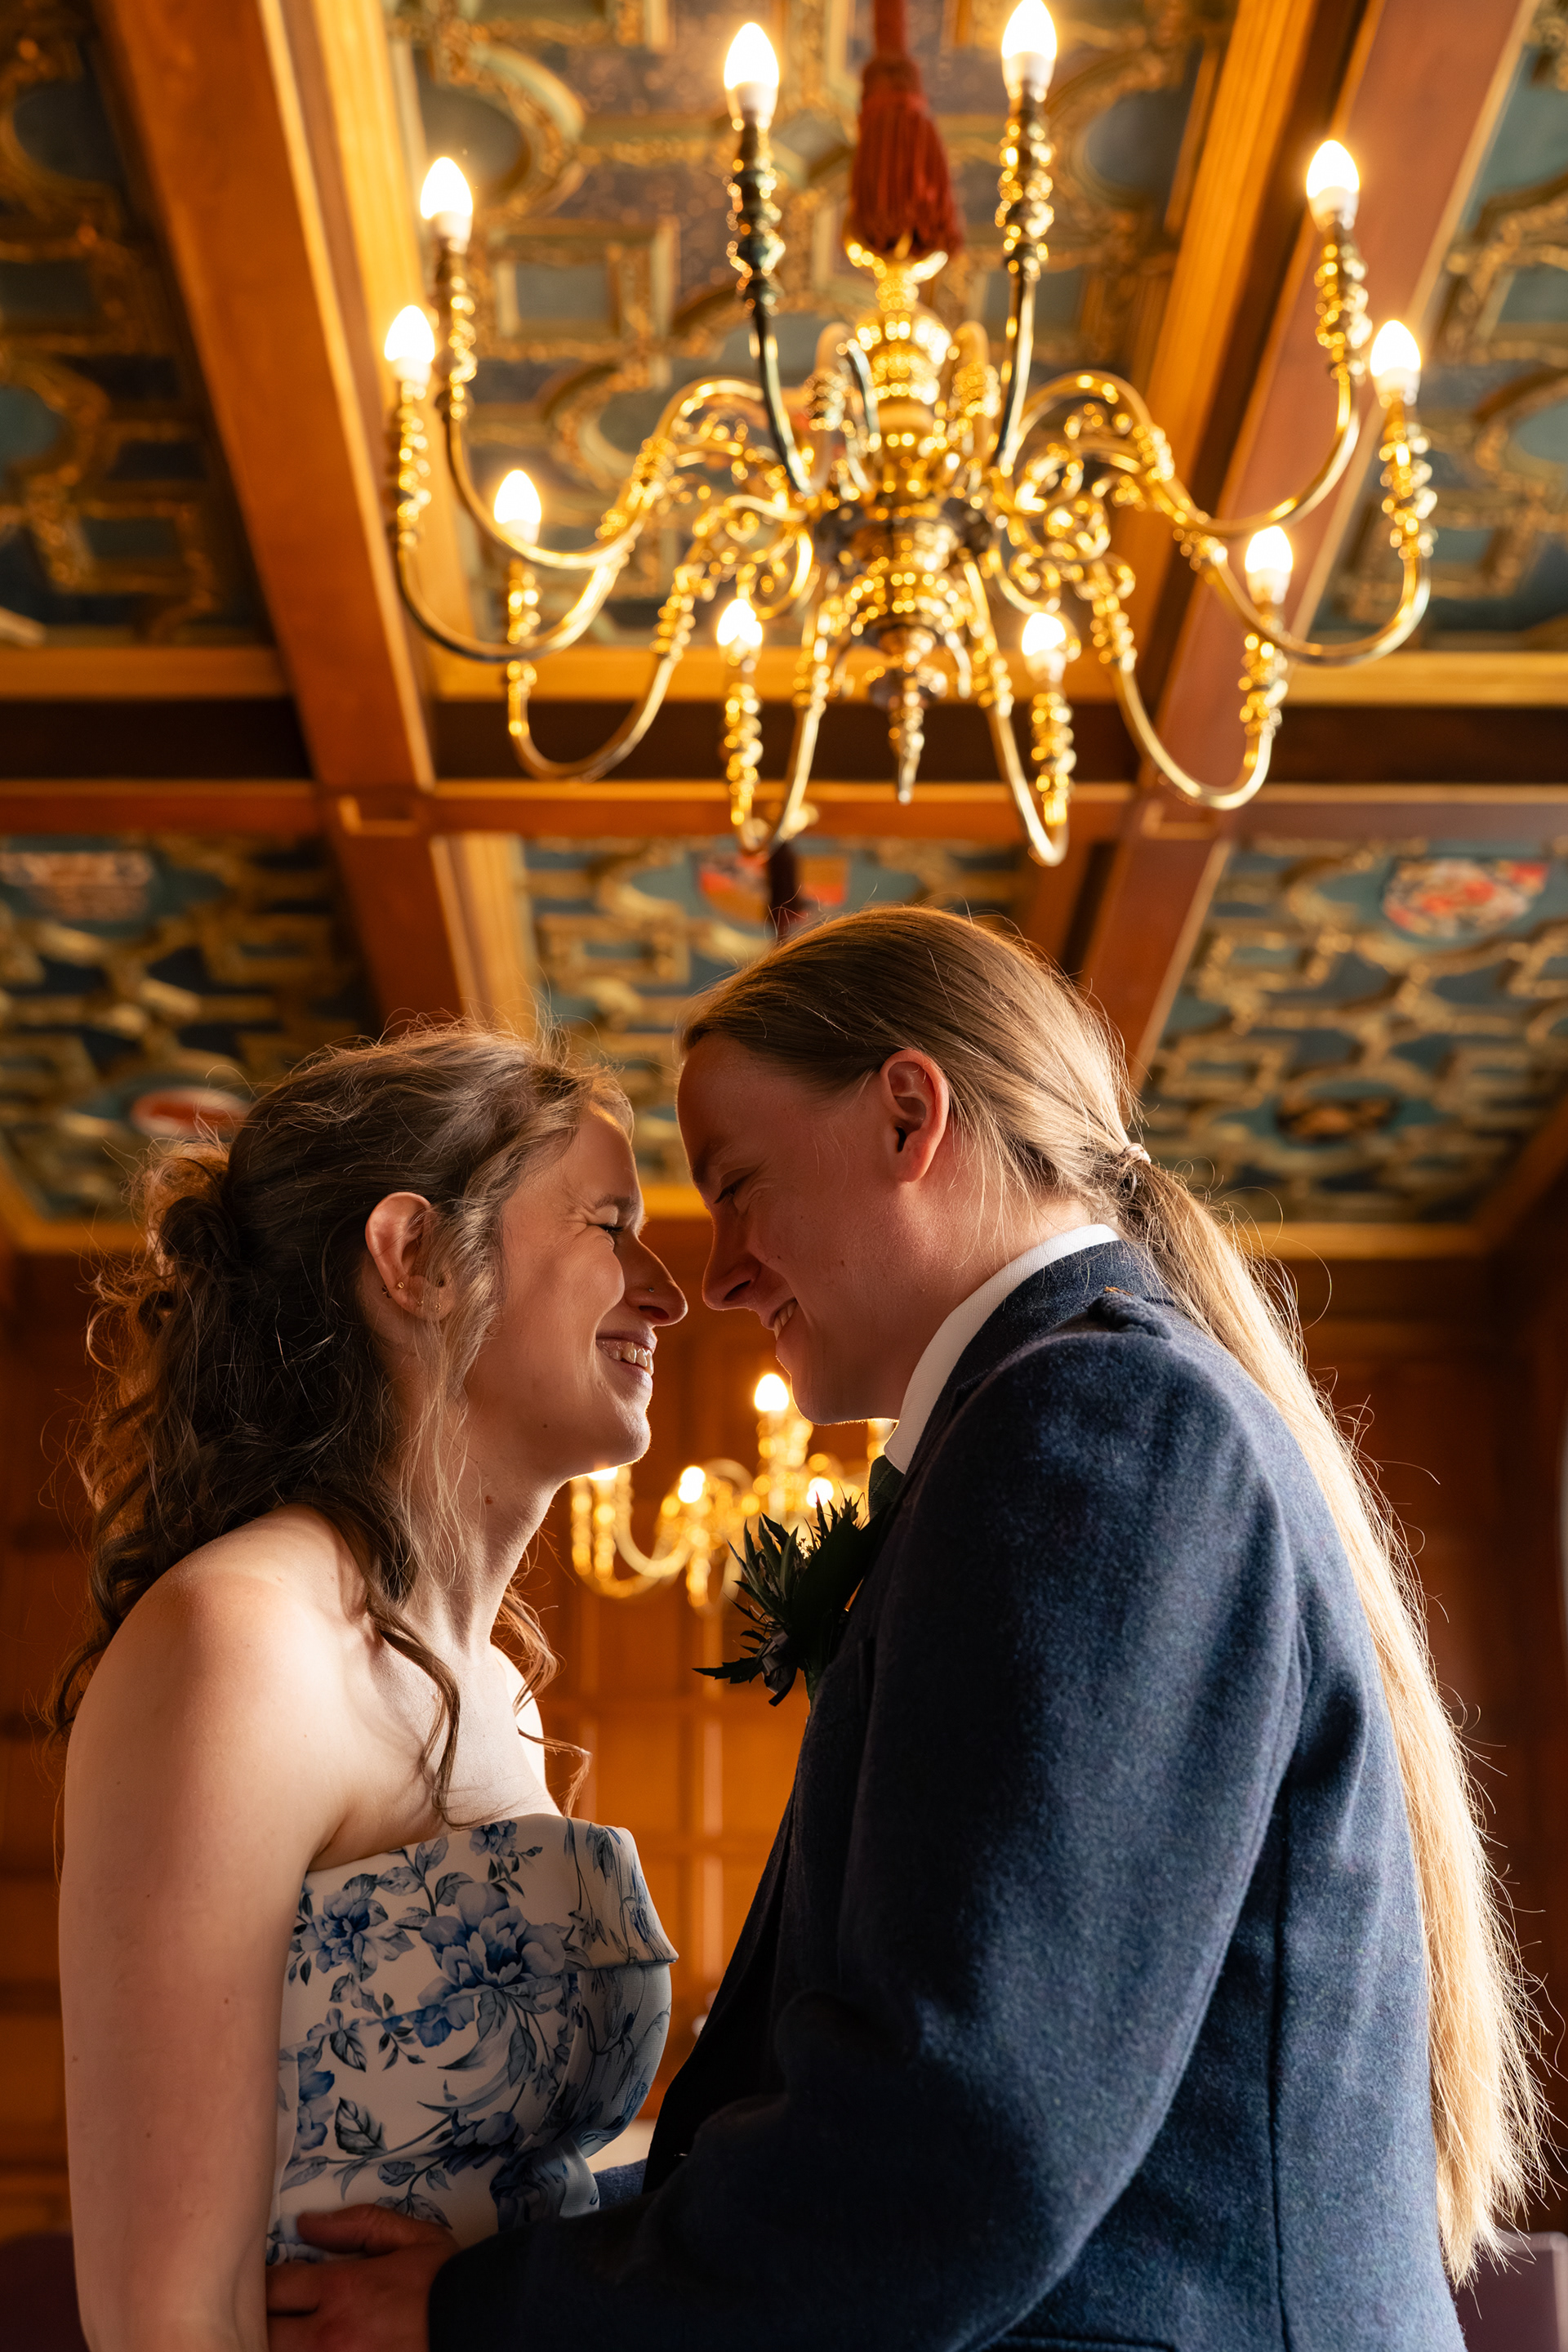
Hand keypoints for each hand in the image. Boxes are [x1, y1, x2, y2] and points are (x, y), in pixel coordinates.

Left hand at [265, 2205, 454, 2350]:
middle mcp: (329, 2336)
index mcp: (341, 2290)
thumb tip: (305, 2224)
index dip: (260, 2282)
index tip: (265, 2281)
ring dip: (274, 2345)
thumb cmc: (445, 2284)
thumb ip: (356, 2225)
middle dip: (258, 2320)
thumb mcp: (411, 2237)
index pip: (274, 2286)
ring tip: (280, 2333)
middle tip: (262, 2312)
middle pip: (263, 2332)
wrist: (481, 2328)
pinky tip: (303, 2347)